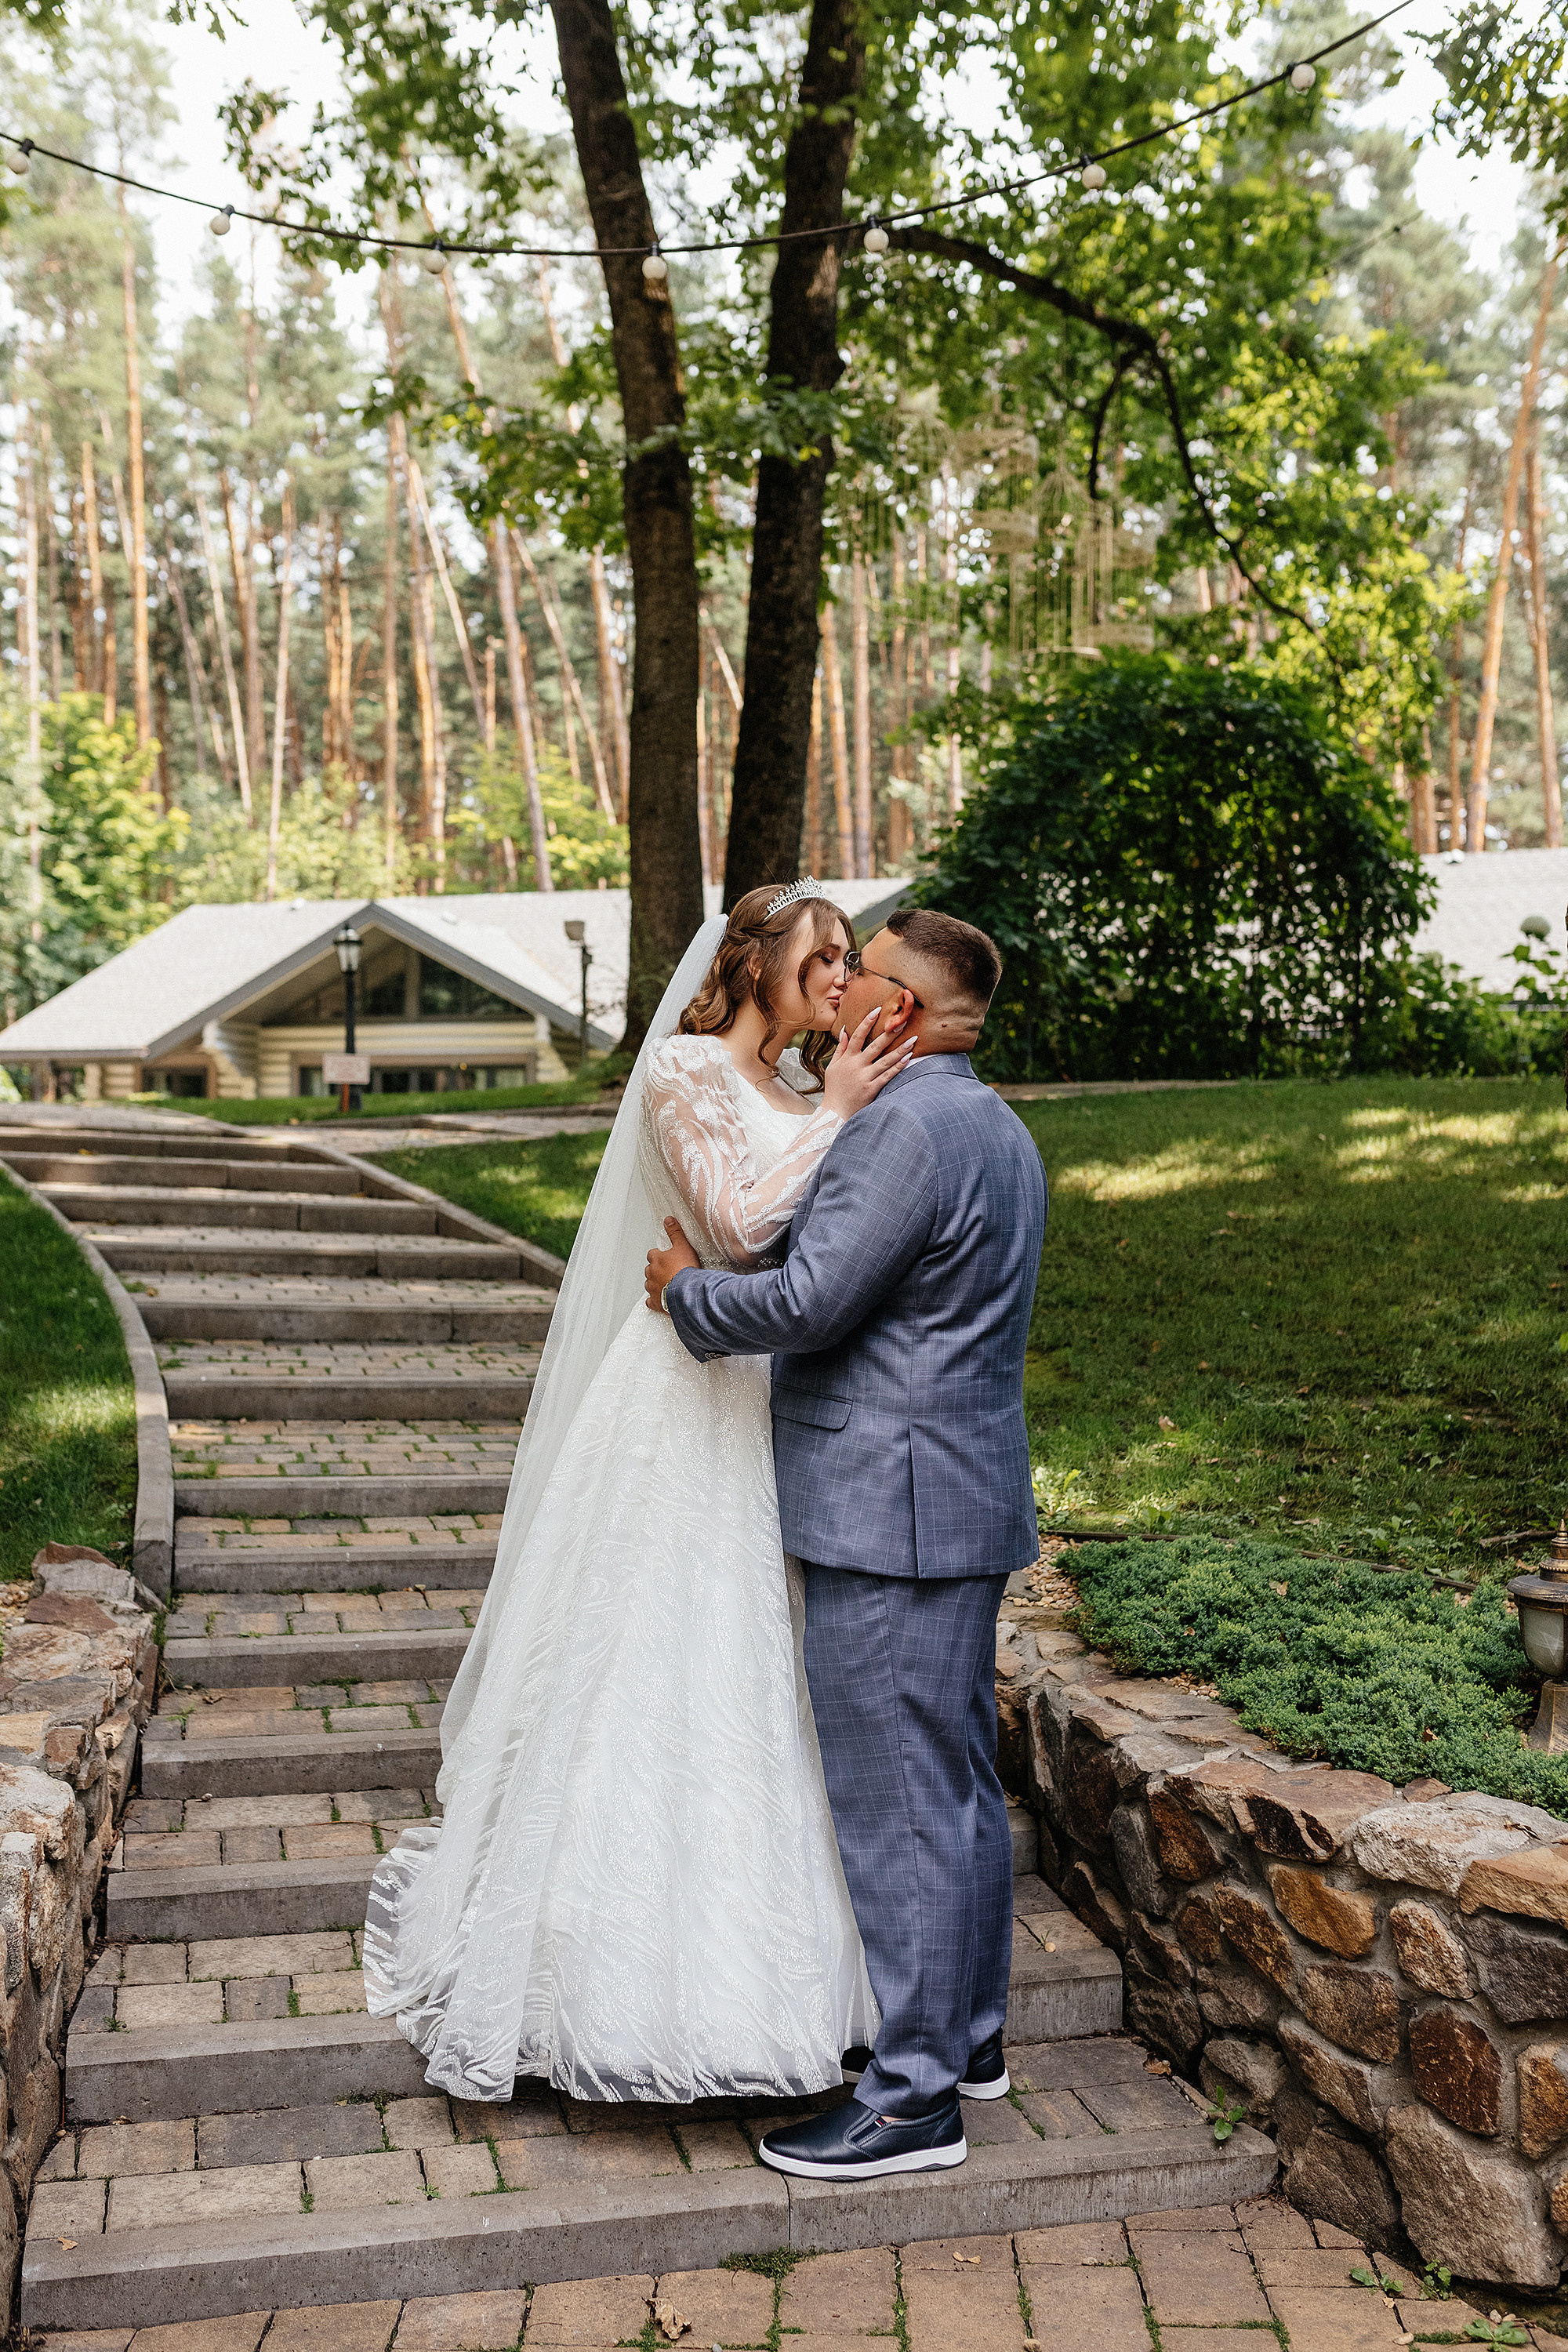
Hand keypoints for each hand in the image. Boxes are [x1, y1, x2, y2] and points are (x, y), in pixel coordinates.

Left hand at [646, 1216, 699, 1312]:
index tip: (665, 1257)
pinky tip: (660, 1299)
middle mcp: (652, 1273)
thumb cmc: (686, 1270)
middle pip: (650, 1269)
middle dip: (657, 1269)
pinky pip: (651, 1301)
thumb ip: (675, 1233)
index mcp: (656, 1259)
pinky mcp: (656, 1302)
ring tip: (666, 1284)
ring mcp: (653, 1288)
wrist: (687, 1291)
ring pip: (649, 1284)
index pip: (652, 1254)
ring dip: (655, 1283)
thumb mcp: (683, 1246)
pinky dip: (654, 1300)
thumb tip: (668, 1220)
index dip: (659, 1255)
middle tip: (668, 1270)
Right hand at [822, 1003, 915, 1121]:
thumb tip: (845, 1030)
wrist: (834, 1113)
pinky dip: (898, 1067)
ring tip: (913, 1039)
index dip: (867, 1022)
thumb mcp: (833, 1066)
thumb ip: (841, 1048)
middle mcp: (856, 1066)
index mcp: (847, 1058)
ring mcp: (865, 1077)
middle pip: (875, 1046)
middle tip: (903, 1021)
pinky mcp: (872, 1089)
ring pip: (885, 1060)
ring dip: (900, 1049)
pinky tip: (908, 1058)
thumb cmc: (834, 1089)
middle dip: (890, 1033)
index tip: (878, 1010)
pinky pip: (887, 1076)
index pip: (857, 1036)